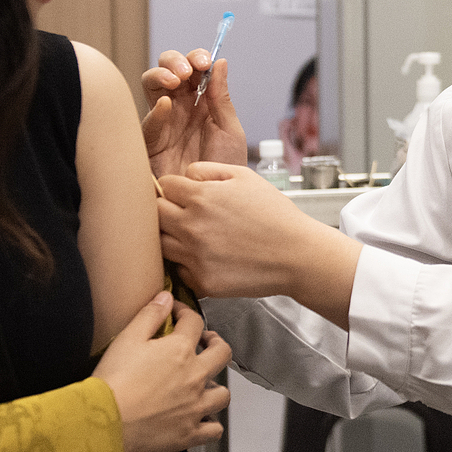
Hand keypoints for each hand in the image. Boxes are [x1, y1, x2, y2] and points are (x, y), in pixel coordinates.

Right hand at [93, 292, 231, 451]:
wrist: (105, 420)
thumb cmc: (113, 381)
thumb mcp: (127, 338)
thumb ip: (150, 315)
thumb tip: (166, 297)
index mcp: (180, 351)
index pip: (195, 322)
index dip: (186, 312)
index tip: (177, 313)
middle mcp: (194, 377)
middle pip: (222, 354)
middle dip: (216, 344)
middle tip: (206, 344)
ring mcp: (195, 407)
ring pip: (222, 394)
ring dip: (215, 386)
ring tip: (204, 384)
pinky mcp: (189, 433)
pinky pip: (214, 430)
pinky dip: (211, 425)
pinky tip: (201, 419)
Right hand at [141, 48, 246, 178]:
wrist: (213, 203)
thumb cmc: (222, 169)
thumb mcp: (228, 130)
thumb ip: (221, 98)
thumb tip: (219, 62)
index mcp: (200, 102)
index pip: (192, 69)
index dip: (195, 59)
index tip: (204, 61)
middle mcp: (178, 107)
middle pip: (167, 70)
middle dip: (174, 61)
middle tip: (188, 69)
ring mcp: (162, 122)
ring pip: (150, 86)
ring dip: (160, 75)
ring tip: (175, 79)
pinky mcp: (150, 142)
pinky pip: (146, 121)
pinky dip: (155, 110)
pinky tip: (166, 105)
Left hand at [157, 163, 360, 314]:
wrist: (297, 255)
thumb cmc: (275, 214)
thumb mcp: (245, 177)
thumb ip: (209, 170)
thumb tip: (186, 176)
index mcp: (201, 197)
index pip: (163, 186)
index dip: (173, 188)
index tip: (184, 195)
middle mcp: (191, 226)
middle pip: (154, 215)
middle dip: (166, 211)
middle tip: (186, 216)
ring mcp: (194, 256)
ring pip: (160, 244)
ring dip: (172, 238)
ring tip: (195, 237)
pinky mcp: (202, 282)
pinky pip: (179, 270)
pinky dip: (187, 264)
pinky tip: (207, 258)